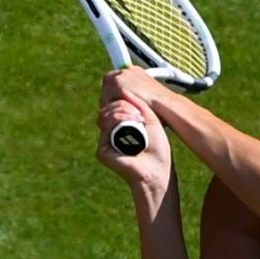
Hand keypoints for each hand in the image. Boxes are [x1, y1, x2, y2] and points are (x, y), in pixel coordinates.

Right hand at [97, 68, 170, 183]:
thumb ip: (137, 104)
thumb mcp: (150, 119)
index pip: (115, 105)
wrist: (157, 168)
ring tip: (136, 119)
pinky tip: (127, 125)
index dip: (125, 102)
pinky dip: (115, 121)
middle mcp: (111, 132)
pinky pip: (104, 127)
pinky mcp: (102, 150)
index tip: (140, 110)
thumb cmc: (157, 148)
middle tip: (139, 114)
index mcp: (122, 126)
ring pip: (104, 115)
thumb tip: (123, 90)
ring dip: (120, 112)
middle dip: (123, 106)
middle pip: (108, 108)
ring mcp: (105, 140)